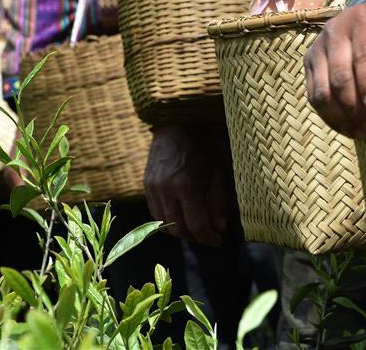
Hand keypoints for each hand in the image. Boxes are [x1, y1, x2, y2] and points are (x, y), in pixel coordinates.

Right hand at [144, 124, 229, 245]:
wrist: (177, 124)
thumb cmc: (203, 147)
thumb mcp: (219, 171)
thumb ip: (219, 201)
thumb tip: (220, 228)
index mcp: (186, 185)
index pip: (196, 225)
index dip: (209, 238)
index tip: (218, 240)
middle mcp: (165, 189)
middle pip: (179, 229)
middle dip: (195, 237)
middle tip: (208, 235)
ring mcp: (152, 188)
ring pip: (164, 224)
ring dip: (181, 231)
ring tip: (195, 227)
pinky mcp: (146, 185)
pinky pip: (155, 213)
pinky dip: (168, 220)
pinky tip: (181, 215)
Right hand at [304, 0, 365, 137]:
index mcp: (364, 21)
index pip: (363, 56)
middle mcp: (335, 31)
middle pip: (339, 77)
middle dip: (356, 108)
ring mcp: (318, 47)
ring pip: (322, 90)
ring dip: (340, 117)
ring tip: (362, 132)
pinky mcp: (309, 61)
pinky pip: (313, 94)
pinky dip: (328, 115)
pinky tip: (347, 127)